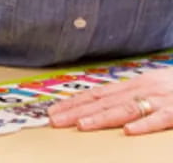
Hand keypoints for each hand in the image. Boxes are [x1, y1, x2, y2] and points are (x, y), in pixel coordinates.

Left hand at [48, 68, 172, 133]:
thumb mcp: (152, 85)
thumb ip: (129, 94)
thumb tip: (102, 104)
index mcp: (134, 83)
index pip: (97, 94)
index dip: (74, 102)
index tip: (52, 111)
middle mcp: (143, 88)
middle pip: (104, 101)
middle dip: (77, 111)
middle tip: (54, 120)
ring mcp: (161, 99)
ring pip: (126, 109)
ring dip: (102, 118)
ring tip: (82, 125)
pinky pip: (161, 118)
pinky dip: (145, 124)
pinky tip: (129, 131)